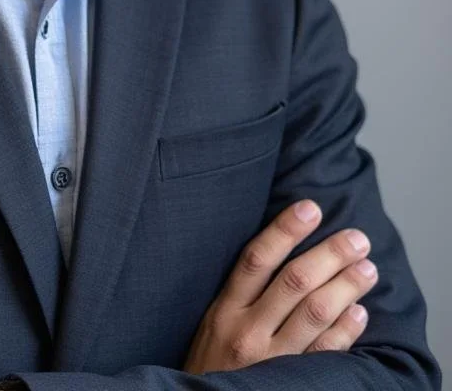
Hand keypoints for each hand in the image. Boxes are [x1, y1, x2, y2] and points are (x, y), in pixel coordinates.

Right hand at [183, 200, 377, 373]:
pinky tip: (360, 312)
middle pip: (293, 281)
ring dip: (345, 286)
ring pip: (314, 312)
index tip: (311, 208)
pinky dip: (345, 330)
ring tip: (367, 268)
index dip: (285, 229)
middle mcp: (246, 330)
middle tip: (357, 238)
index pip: (257, 258)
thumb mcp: (213, 322)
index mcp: (224, 308)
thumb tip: (281, 252)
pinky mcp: (290, 383)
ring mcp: (269, 359)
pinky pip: (324, 353)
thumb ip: (241, 294)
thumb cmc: (213, 364)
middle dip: (329, 254)